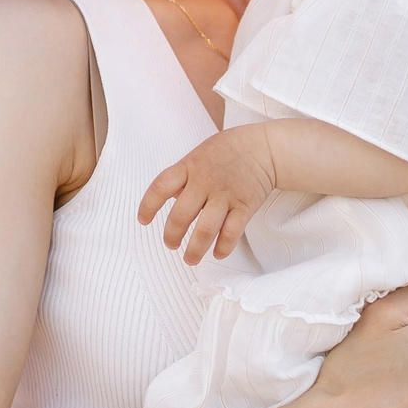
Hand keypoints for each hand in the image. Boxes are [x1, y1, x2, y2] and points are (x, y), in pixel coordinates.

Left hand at [138, 128, 274, 263]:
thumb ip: (184, 176)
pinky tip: (217, 253)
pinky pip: (231, 232)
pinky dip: (223, 247)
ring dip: (195, 250)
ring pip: (205, 229)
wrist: (265, 148)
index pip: (160, 187)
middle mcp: (205, 182)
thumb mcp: (199, 154)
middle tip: (170, 245)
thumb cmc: (229, 150)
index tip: (143, 221)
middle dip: (171, 236)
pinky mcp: (245, 206)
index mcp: (189, 167)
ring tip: (190, 259)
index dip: (148, 206)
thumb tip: (169, 199)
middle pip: (180, 216)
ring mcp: (225, 195)